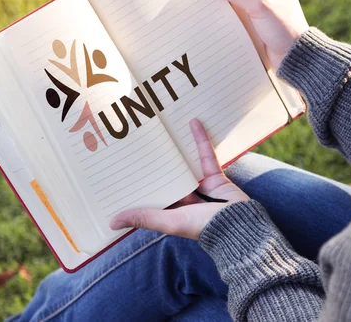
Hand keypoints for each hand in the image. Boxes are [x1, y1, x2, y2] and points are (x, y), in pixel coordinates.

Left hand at [109, 119, 249, 239]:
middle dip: (155, 162)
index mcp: (172, 211)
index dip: (139, 183)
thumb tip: (111, 223)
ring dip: (177, 148)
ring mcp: (200, 186)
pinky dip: (201, 140)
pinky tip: (193, 123)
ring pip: (185, 164)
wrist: (239, 225)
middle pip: (168, 176)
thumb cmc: (202, 227)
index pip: (152, 194)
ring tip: (163, 129)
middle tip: (139, 141)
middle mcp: (185, 198)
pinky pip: (205, 155)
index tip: (123, 168)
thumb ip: (144, 218)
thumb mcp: (169, 222)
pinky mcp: (215, 176)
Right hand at [204, 0, 308, 69]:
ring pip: (237, 4)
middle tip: (205, 0)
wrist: (294, 57)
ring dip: (225, 9)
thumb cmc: (283, 28)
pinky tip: (219, 24)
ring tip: (209, 13)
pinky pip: (239, 18)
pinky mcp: (258, 25)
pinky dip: (229, 20)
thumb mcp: (258, 5)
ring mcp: (263, 10)